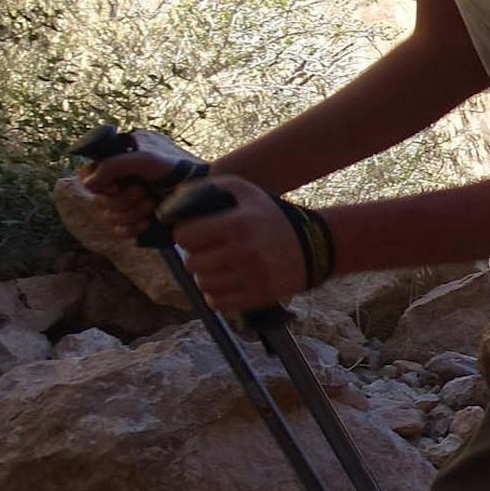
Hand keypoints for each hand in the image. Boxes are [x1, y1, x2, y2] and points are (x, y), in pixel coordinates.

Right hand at [78, 147, 199, 239]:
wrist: (203, 194)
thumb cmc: (178, 169)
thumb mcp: (146, 159)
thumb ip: (114, 165)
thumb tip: (89, 184)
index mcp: (120, 159)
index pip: (89, 173)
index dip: (98, 183)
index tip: (115, 186)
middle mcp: (121, 180)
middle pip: (98, 198)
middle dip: (122, 199)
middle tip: (144, 193)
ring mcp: (129, 202)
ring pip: (108, 216)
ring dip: (130, 213)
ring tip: (152, 205)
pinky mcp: (137, 221)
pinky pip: (119, 231)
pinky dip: (132, 228)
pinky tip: (148, 222)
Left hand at [162, 179, 305, 313]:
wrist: (316, 245)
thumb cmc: (273, 216)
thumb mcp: (248, 192)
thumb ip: (209, 187)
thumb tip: (172, 205)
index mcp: (238, 223)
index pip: (185, 236)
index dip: (186, 233)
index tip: (196, 233)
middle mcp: (245, 251)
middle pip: (191, 263)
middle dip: (196, 256)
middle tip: (208, 251)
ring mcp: (253, 276)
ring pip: (204, 284)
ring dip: (206, 276)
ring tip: (218, 267)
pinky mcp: (261, 295)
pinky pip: (219, 302)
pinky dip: (216, 295)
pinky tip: (225, 283)